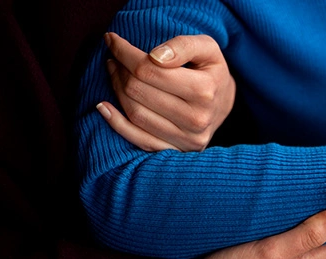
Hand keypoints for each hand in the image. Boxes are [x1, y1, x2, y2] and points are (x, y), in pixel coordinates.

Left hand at [96, 32, 235, 151]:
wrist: (223, 104)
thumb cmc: (210, 72)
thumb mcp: (207, 49)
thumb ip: (184, 45)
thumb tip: (154, 56)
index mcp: (204, 91)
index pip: (150, 70)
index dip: (125, 53)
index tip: (112, 41)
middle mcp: (196, 119)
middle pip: (140, 91)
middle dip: (120, 70)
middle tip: (113, 58)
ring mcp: (186, 139)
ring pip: (136, 114)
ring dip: (116, 91)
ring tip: (113, 73)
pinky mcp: (176, 151)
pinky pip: (139, 139)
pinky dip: (116, 123)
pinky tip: (103, 106)